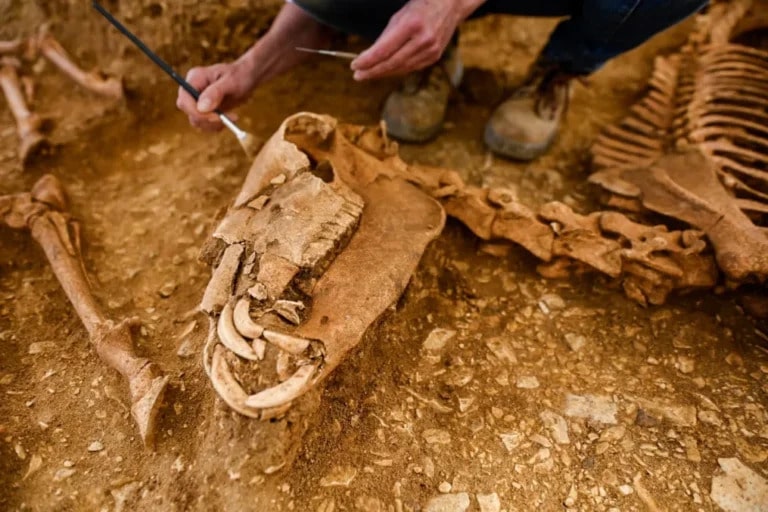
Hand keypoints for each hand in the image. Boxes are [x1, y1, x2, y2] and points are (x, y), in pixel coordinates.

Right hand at [176, 60, 254, 131]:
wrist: (246, 78)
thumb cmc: (239, 75)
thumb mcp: (231, 81)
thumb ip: (216, 92)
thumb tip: (201, 107)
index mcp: (195, 78)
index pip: (184, 100)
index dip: (196, 112)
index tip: (216, 116)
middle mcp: (192, 89)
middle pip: (188, 111)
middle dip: (207, 119)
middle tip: (228, 119)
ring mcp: (196, 101)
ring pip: (196, 120)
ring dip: (214, 124)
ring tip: (232, 117)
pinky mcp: (204, 110)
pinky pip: (205, 124)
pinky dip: (217, 126)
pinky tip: (229, 119)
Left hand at [350, 0, 483, 80]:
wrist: (451, 5)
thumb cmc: (420, 6)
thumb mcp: (400, 15)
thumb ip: (386, 37)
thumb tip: (370, 56)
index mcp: (412, 25)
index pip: (384, 50)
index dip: (367, 60)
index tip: (354, 65)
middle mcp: (423, 40)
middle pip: (392, 63)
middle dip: (372, 71)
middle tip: (358, 75)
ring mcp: (431, 50)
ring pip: (401, 68)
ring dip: (382, 73)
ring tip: (367, 74)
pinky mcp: (434, 57)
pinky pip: (411, 68)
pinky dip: (396, 70)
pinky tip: (385, 71)